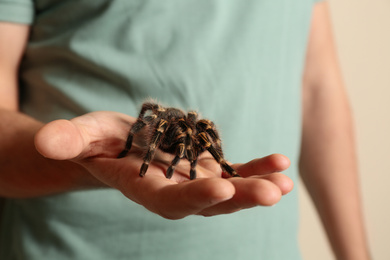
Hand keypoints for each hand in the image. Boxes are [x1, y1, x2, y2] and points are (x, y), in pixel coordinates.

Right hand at [35, 111, 293, 218]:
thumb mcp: (82, 135)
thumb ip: (68, 140)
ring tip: (283, 182)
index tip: (220, 187)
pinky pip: (236, 170)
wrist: (118, 145)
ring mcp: (195, 181)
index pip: (172, 201)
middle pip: (209, 202)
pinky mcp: (207, 167)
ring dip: (257, 186)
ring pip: (229, 190)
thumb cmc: (97, 141)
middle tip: (272, 192)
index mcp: (146, 189)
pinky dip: (257, 168)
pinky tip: (280, 163)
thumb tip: (47, 141)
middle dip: (239, 198)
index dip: (195, 196)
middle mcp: (175, 193)